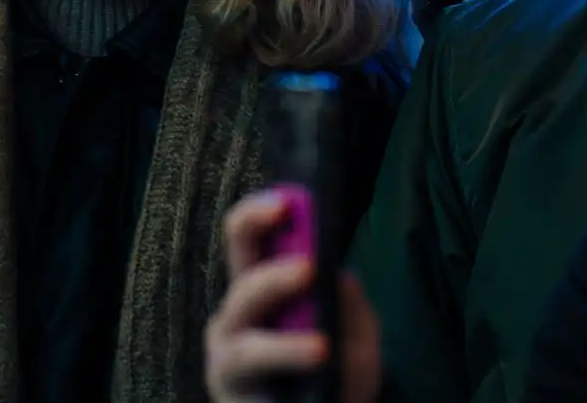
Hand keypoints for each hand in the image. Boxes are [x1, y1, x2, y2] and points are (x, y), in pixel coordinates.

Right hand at [204, 193, 383, 402]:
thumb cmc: (335, 374)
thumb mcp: (358, 337)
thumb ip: (352, 306)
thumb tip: (339, 275)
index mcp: (261, 286)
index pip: (249, 237)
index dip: (258, 213)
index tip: (285, 202)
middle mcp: (237, 314)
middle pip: (240, 276)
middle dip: (272, 273)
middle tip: (307, 268)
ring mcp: (228, 354)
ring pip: (245, 332)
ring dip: (282, 338)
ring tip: (321, 346)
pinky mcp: (228, 387)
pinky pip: (251, 370)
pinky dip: (284, 361)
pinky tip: (316, 358)